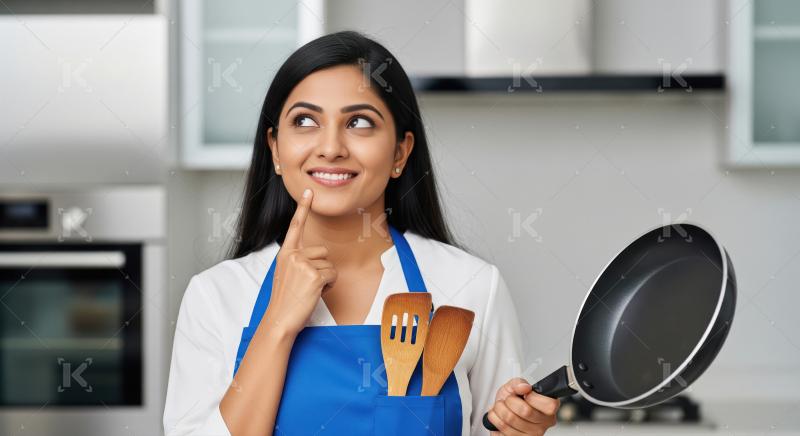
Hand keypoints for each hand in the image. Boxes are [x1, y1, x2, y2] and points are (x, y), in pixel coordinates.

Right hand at [263, 188, 336, 336]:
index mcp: (285, 253)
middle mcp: (293, 255)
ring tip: (309, 291)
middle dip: (322, 268)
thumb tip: (316, 258)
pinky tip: (315, 294)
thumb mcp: (287, 274)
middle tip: (307, 285)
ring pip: (329, 264)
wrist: (279, 319)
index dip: (303, 207)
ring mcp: (303, 264)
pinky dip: (329, 286)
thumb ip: (298, 261)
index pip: (295, 226)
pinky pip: (333, 275)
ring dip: (325, 278)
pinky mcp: (314, 275)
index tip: (308, 191)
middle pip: (323, 251)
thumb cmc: (285, 300)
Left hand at [486, 377, 558, 435]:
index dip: (532, 397)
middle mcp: (542, 425)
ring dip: (499, 409)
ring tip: (500, 407)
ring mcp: (531, 435)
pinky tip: (499, 417)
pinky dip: (494, 420)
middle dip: (510, 400)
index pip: (549, 405)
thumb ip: (519, 383)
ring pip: (509, 420)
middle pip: (525, 411)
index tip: (525, 395)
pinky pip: (501, 431)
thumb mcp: (515, 386)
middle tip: (508, 399)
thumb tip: (524, 387)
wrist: (501, 411)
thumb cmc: (512, 399)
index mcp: (548, 410)